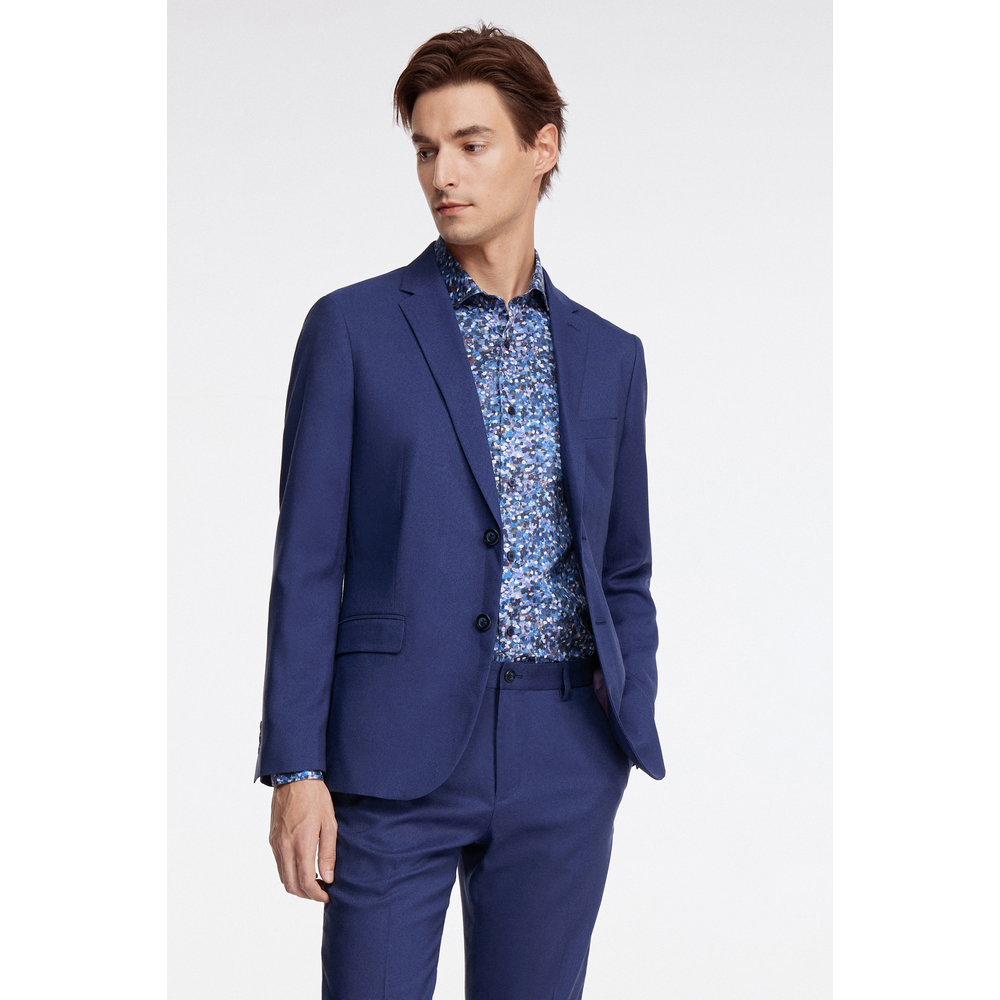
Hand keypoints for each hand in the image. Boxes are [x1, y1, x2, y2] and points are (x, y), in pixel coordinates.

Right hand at [268, 778, 337, 901]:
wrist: (294, 778)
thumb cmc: (315, 798)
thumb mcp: (329, 824)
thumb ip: (328, 853)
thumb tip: (329, 878)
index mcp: (301, 844)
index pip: (306, 882)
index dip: (317, 895)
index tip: (328, 895)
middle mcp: (284, 848)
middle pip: (292, 886)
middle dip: (307, 895)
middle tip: (322, 891)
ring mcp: (276, 844)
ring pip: (283, 878)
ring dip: (298, 886)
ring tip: (314, 881)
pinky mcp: (272, 839)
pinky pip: (279, 865)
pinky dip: (289, 874)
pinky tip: (302, 867)